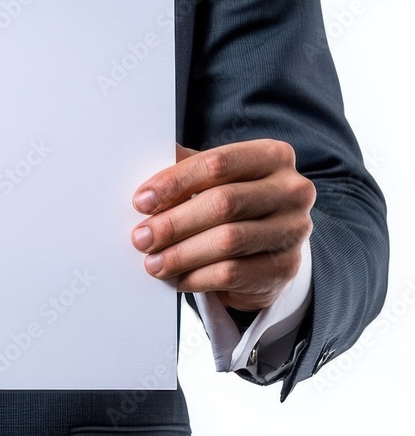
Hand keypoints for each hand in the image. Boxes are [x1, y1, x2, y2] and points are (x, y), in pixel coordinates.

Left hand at [131, 140, 314, 310]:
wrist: (265, 252)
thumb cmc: (232, 207)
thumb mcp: (212, 181)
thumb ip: (184, 170)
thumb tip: (145, 168)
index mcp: (271, 156)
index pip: (217, 164)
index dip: (174, 182)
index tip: (141, 201)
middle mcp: (291, 190)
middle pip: (222, 203)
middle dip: (173, 222)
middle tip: (142, 237)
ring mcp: (293, 230)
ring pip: (228, 240)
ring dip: (181, 254)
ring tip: (153, 262)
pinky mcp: (285, 267)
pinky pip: (233, 273)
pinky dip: (198, 277)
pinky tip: (178, 278)